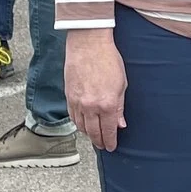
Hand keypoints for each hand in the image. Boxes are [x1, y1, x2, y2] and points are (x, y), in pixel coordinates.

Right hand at [66, 31, 127, 152]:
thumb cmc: (108, 60)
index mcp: (107, 104)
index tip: (111, 147)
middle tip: (102, 145)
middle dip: (99, 141)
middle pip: (93, 132)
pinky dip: (78, 123)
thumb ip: (120, 107)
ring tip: (93, 136)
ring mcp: (78, 102)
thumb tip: (120, 124)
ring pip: (81, 126)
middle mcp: (91, 106)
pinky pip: (72, 116)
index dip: (110, 141)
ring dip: (88, 134)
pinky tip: (82, 124)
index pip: (109, 130)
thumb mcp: (122, 84)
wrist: (88, 44)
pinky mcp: (68, 96)